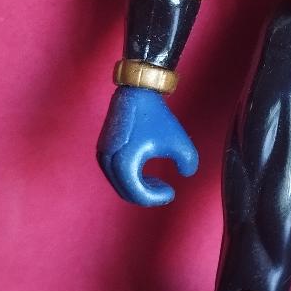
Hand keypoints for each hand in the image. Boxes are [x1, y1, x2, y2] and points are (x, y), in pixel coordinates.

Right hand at [97, 86, 198, 206]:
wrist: (137, 91)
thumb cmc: (157, 116)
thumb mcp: (180, 140)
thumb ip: (188, 163)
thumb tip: (185, 175)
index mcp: (124, 161)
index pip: (137, 194)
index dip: (156, 199)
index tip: (172, 191)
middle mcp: (108, 160)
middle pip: (126, 192)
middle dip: (147, 196)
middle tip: (165, 190)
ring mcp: (102, 155)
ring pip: (119, 184)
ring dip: (138, 188)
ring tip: (157, 182)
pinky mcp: (103, 149)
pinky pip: (114, 174)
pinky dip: (129, 179)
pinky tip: (145, 173)